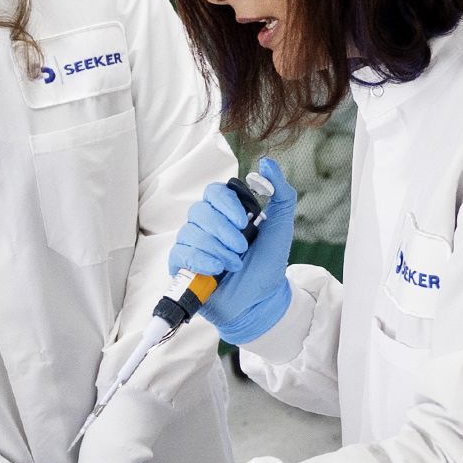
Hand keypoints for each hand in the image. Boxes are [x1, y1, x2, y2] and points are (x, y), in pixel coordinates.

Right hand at [167, 159, 296, 344]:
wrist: (261, 299)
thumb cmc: (269, 262)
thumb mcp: (282, 226)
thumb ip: (281, 192)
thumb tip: (267, 164)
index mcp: (226, 212)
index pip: (214, 192)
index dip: (227, 204)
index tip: (244, 221)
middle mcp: (205, 224)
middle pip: (200, 211)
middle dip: (224, 231)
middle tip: (242, 248)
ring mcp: (192, 244)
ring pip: (191, 233)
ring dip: (217, 249)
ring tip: (235, 264)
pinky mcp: (181, 265)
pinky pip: (180, 253)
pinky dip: (200, 260)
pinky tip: (217, 269)